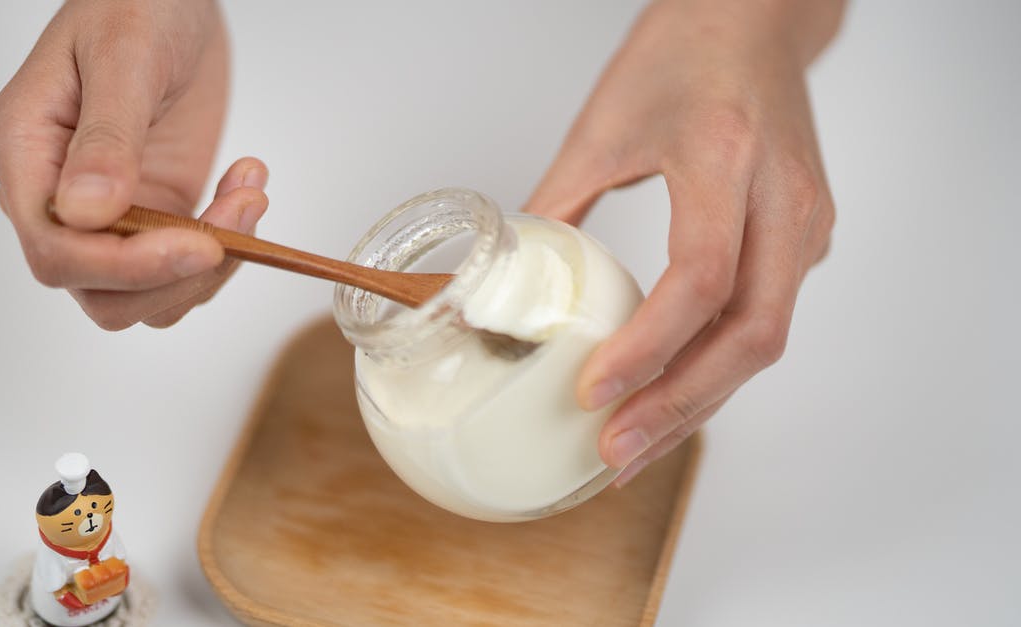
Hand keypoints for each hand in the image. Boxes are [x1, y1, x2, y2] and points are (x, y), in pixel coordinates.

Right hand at [0, 0, 266, 329]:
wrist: (169, 0)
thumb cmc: (132, 6)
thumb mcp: (123, 59)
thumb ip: (106, 138)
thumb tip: (87, 212)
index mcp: (25, 155)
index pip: (55, 250)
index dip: (125, 266)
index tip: (196, 245)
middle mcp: (57, 198)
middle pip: (100, 292)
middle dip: (176, 275)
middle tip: (237, 217)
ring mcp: (108, 215)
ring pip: (146, 297)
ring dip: (210, 266)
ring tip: (248, 193)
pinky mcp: (154, 217)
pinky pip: (182, 271)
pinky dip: (226, 248)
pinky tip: (245, 187)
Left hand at [524, 0, 844, 484]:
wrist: (756, 19)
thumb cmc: (683, 52)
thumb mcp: (602, 124)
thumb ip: (556, 205)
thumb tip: (510, 282)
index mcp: (726, 158)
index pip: (701, 278)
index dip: (649, 347)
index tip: (594, 391)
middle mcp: (783, 198)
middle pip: (751, 333)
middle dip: (680, 404)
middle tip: (615, 450)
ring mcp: (807, 223)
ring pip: (764, 338)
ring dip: (699, 400)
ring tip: (636, 445)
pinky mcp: (806, 238)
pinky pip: (766, 318)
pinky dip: (717, 366)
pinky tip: (672, 394)